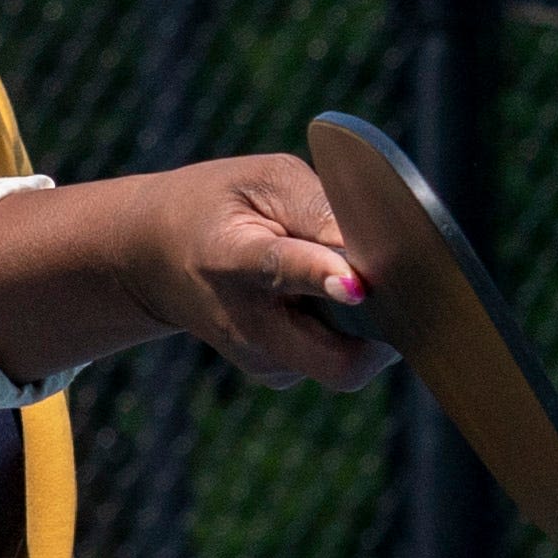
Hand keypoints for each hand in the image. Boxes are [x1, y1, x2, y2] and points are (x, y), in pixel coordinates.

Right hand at [119, 155, 396, 390]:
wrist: (155, 257)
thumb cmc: (223, 206)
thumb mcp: (266, 182)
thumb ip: (322, 209)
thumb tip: (379, 248)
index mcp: (231, 259)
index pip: (280, 271)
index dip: (322, 277)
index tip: (356, 285)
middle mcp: (246, 325)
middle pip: (334, 360)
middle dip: (381, 333)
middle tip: (403, 288)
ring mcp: (259, 360)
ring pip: (345, 363)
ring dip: (365, 328)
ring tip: (344, 279)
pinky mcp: (274, 374)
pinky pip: (336, 361)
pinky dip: (348, 333)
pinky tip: (325, 299)